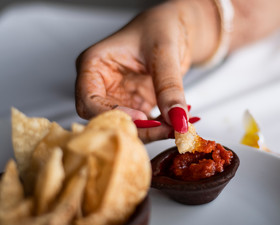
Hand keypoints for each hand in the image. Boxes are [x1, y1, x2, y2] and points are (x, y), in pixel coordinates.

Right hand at [75, 0, 217, 142]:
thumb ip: (168, 86)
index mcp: (94, 65)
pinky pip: (144, 124)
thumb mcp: (164, 52)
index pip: (90, 100)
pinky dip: (161, 128)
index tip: (142, 118)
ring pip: (127, 125)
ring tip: (178, 128)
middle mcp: (102, 84)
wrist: (177, 27)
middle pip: (108, 118)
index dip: (113, 113)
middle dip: (137, 128)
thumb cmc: (161, 27)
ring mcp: (118, 96)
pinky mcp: (135, 105)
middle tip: (166, 130)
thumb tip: (178, 119)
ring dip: (152, 132)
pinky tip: (179, 125)